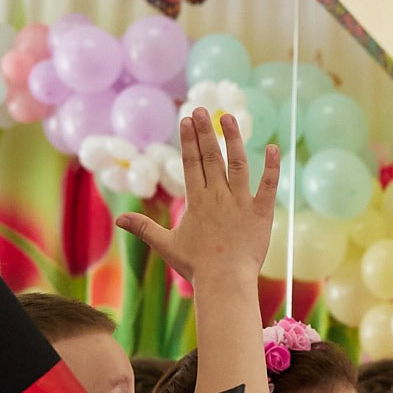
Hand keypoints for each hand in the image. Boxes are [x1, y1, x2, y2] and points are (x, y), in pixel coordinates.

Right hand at [118, 110, 277, 286]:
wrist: (225, 283)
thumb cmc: (196, 266)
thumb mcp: (166, 245)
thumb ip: (143, 228)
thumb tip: (118, 220)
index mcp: (197, 201)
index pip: (191, 163)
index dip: (188, 140)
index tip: (186, 119)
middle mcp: (218, 197)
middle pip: (211, 158)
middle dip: (205, 131)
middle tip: (201, 109)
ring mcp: (241, 203)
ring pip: (238, 164)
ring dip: (233, 140)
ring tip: (228, 118)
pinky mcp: (261, 213)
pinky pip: (269, 186)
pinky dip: (272, 167)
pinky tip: (273, 148)